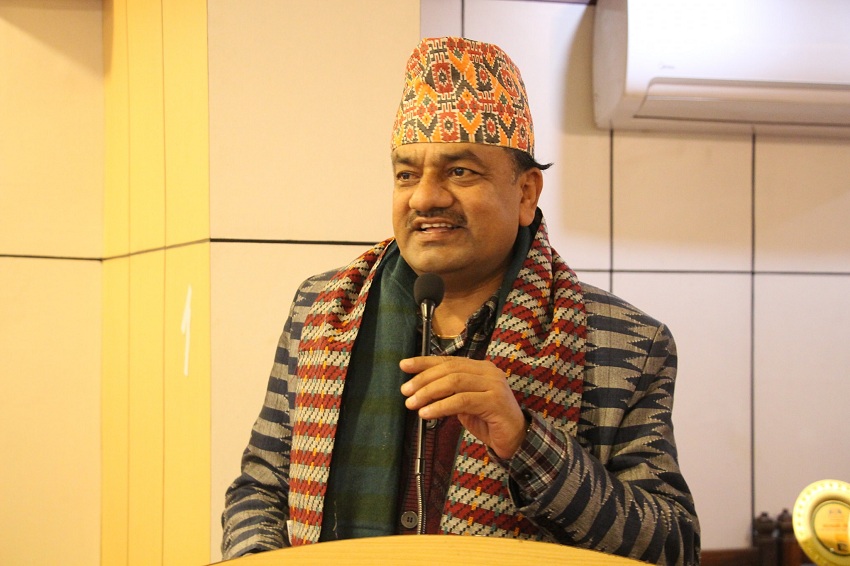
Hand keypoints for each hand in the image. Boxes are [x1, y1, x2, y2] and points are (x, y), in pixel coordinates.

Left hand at [399, 356, 526, 459]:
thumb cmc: (488, 420)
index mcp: (480, 367)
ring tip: (412, 404)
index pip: (448, 360)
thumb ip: (449, 391)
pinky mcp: (495, 401)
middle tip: (405, 391)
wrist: (515, 439)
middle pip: (449, 369)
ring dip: (429, 393)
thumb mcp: (464, 402)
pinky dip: (441, 406)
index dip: (424, 362)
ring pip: (454, 382)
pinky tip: (427, 414)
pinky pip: (462, 401)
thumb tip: (418, 387)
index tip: (404, 366)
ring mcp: (493, 385)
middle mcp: (488, 371)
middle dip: (423, 379)